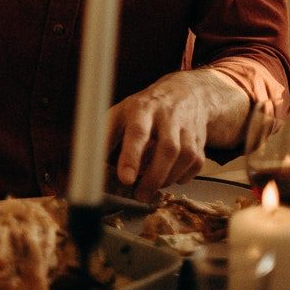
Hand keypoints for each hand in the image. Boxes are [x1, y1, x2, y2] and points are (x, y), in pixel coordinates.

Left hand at [107, 71, 210, 200]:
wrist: (183, 94)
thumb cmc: (144, 108)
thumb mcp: (119, 114)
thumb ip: (105, 136)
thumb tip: (89, 161)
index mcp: (142, 108)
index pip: (137, 132)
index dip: (131, 157)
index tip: (125, 178)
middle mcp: (168, 117)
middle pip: (167, 148)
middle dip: (153, 176)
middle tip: (139, 195)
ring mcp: (187, 128)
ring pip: (184, 157)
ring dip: (166, 178)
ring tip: (149, 189)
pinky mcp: (200, 141)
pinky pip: (196, 165)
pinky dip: (182, 177)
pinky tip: (168, 178)